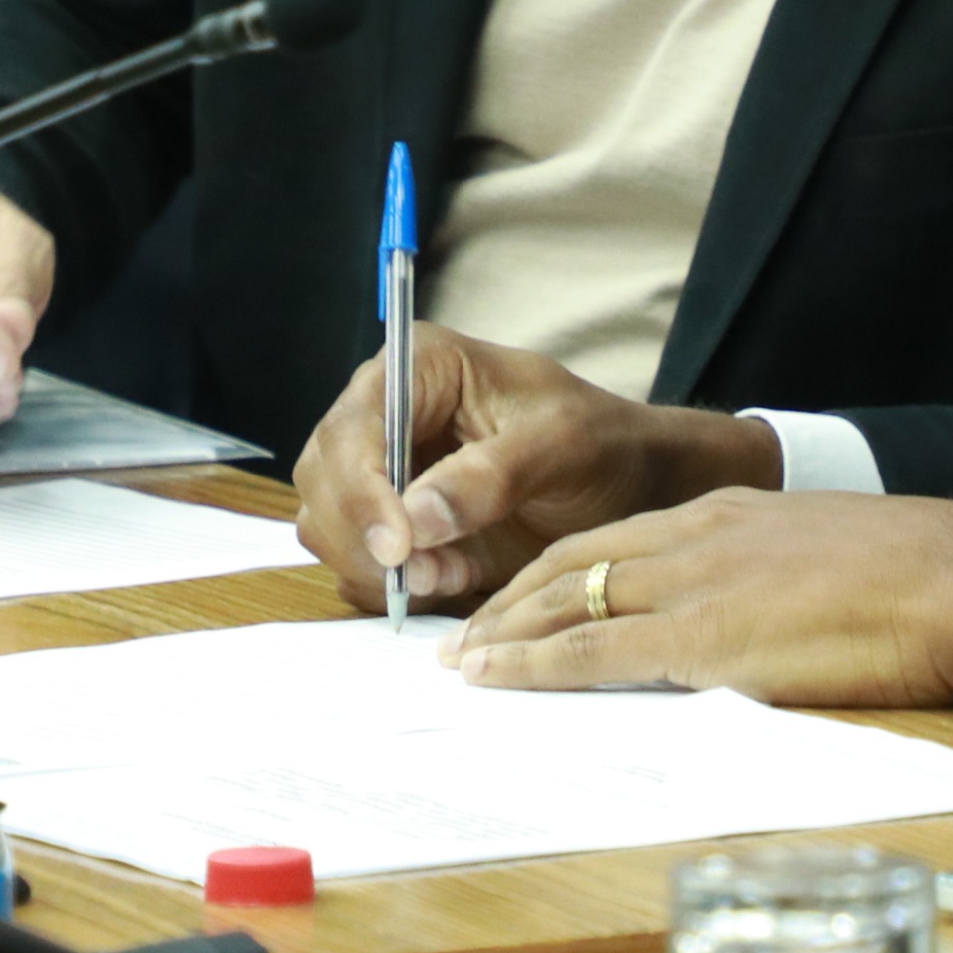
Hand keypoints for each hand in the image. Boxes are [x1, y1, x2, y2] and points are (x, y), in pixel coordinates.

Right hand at [290, 326, 780, 614]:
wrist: (628, 489)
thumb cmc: (603, 446)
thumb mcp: (564, 447)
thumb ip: (493, 475)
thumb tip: (418, 517)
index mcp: (420, 366)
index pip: (353, 425)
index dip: (361, 487)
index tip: (399, 545)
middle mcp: (385, 414)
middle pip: (324, 479)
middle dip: (368, 536)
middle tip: (431, 573)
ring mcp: (381, 471)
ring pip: (329, 527)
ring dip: (381, 567)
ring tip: (454, 573)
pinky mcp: (392, 523)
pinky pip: (359, 564)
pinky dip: (396, 586)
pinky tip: (454, 578)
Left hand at [448, 489, 952, 711]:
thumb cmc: (913, 579)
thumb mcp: (820, 559)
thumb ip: (767, 580)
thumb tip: (747, 621)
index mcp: (723, 515)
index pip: (610, 541)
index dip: (550, 575)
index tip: (512, 603)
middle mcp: (694, 537)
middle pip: (571, 563)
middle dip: (508, 602)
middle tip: (458, 636)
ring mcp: (695, 584)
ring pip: (569, 601)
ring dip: (505, 633)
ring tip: (459, 662)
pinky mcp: (704, 636)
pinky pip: (598, 651)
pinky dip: (538, 665)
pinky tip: (499, 678)